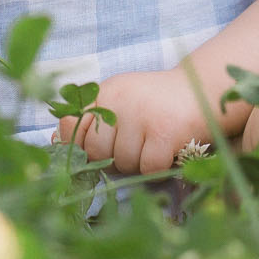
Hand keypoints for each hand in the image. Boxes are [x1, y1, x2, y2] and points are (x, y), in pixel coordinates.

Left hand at [53, 69, 213, 173]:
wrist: (203, 89)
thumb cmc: (157, 103)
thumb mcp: (121, 100)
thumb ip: (90, 120)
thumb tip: (55, 142)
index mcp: (104, 91)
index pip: (69, 123)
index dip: (78, 143)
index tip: (98, 146)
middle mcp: (118, 99)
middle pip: (95, 152)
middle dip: (114, 158)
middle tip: (136, 145)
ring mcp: (141, 114)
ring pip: (124, 163)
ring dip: (139, 164)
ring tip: (155, 144)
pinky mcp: (164, 131)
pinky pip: (148, 169)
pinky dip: (159, 169)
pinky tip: (168, 152)